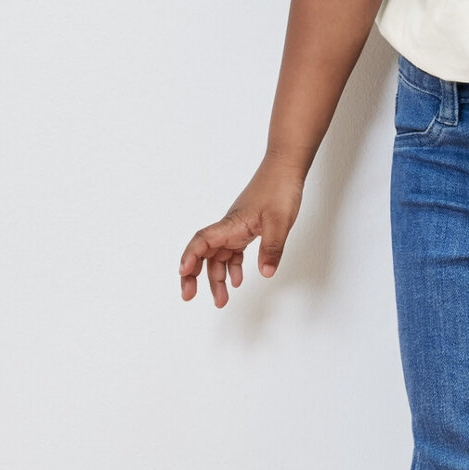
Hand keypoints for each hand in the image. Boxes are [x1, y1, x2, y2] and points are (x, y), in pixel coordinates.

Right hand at [179, 161, 305, 307]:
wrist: (285, 169)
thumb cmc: (279, 189)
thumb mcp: (280, 222)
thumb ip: (272, 248)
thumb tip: (265, 273)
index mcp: (230, 225)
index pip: (202, 242)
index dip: (190, 257)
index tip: (183, 274)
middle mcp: (228, 227)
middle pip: (203, 253)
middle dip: (193, 275)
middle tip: (188, 296)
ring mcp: (236, 228)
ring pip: (218, 256)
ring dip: (216, 278)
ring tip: (221, 300)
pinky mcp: (246, 229)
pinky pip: (232, 251)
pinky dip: (232, 267)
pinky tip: (237, 280)